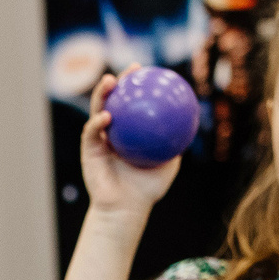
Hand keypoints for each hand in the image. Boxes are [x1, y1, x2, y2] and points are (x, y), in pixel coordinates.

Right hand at [79, 69, 180, 215]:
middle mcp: (113, 132)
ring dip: (101, 94)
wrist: (126, 209)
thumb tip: (189, 125)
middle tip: (132, 69)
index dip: (139, 87)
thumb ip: (175, 145)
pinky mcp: (89, 149)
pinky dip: (97, 122)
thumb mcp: (168, 165)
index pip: (133, 104)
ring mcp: (99, 139)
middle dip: (120, 80)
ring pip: (98, 109)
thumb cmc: (147, 190)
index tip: (149, 72)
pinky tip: (106, 116)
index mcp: (129, 133)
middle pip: (114, 100)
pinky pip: (92, 132)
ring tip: (109, 82)